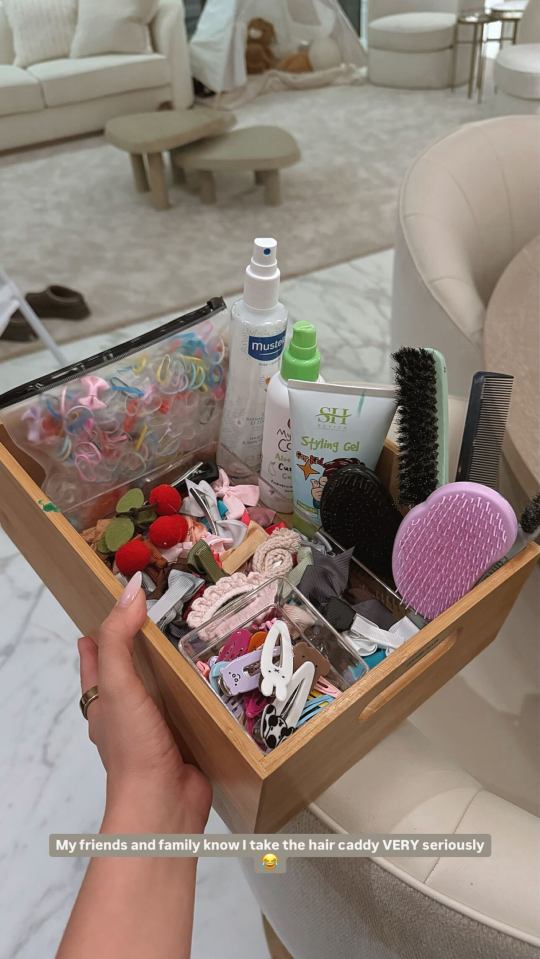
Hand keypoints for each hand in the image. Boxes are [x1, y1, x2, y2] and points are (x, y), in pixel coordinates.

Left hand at [78, 572, 210, 831]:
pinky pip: (192, 711)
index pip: (96, 658)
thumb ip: (120, 639)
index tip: (118, 604)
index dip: (101, 632)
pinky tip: (223, 680)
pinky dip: (203, 695)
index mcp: (103, 702)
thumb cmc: (134, 747)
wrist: (163, 804)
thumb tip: (130, 590)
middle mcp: (127, 714)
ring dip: (178, 669)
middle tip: (166, 615)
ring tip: (200, 638)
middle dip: (142, 646)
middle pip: (130, 672)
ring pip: (164, 690)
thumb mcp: (119, 685)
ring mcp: (157, 729)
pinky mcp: (185, 741)